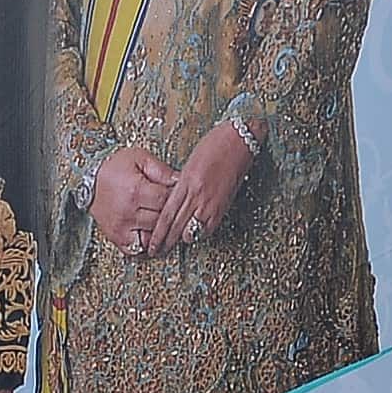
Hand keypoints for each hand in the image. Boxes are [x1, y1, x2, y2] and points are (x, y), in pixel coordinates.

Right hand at [88, 149, 170, 256]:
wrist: (88, 181)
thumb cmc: (113, 169)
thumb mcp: (138, 159)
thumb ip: (161, 170)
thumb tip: (180, 180)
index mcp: (135, 191)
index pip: (166, 200)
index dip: (176, 197)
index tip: (178, 194)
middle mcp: (128, 212)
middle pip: (162, 220)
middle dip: (171, 214)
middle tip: (175, 208)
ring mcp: (122, 228)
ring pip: (154, 236)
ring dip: (162, 230)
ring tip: (165, 221)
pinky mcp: (117, 237)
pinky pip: (139, 249)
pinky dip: (148, 244)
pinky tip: (152, 234)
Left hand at [168, 113, 255, 244]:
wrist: (239, 141)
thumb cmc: (214, 147)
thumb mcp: (191, 165)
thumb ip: (181, 186)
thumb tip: (176, 204)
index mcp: (186, 183)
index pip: (167, 215)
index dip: (158, 233)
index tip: (152, 243)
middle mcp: (197, 195)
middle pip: (176, 227)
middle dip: (166, 242)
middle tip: (157, 251)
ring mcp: (212, 202)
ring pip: (192, 231)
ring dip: (183, 238)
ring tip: (175, 243)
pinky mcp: (224, 206)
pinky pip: (209, 227)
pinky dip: (201, 233)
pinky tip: (196, 233)